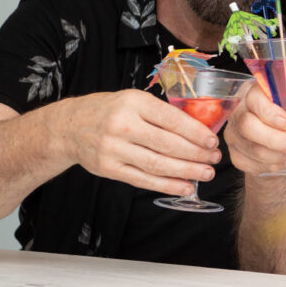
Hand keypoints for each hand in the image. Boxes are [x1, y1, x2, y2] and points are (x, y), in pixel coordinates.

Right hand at [53, 89, 221, 195]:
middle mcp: (123, 125)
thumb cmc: (111, 111)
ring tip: (206, 173)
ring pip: (157, 164)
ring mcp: (114, 149)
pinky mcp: (109, 169)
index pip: (171, 119)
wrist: (70, 127)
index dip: (196, 133)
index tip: (213, 141)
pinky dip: (167, 185)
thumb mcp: (134, 100)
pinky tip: (185, 187)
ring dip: (186, 171)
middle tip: (215, 159)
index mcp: (134, 103)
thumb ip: (162, 113)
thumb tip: (199, 130)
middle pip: (167, 144)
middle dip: (196, 154)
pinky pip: (143, 180)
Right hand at [224, 83, 285, 175]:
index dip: (269, 113)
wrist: (276, 142)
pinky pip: (254, 165)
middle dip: (275, 139)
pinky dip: (275, 165)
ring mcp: (234, 135)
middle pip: (248, 126)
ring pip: (254, 149)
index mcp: (253, 94)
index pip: (255, 100)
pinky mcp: (236, 155)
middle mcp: (239, 113)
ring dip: (280, 156)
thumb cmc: (285, 119)